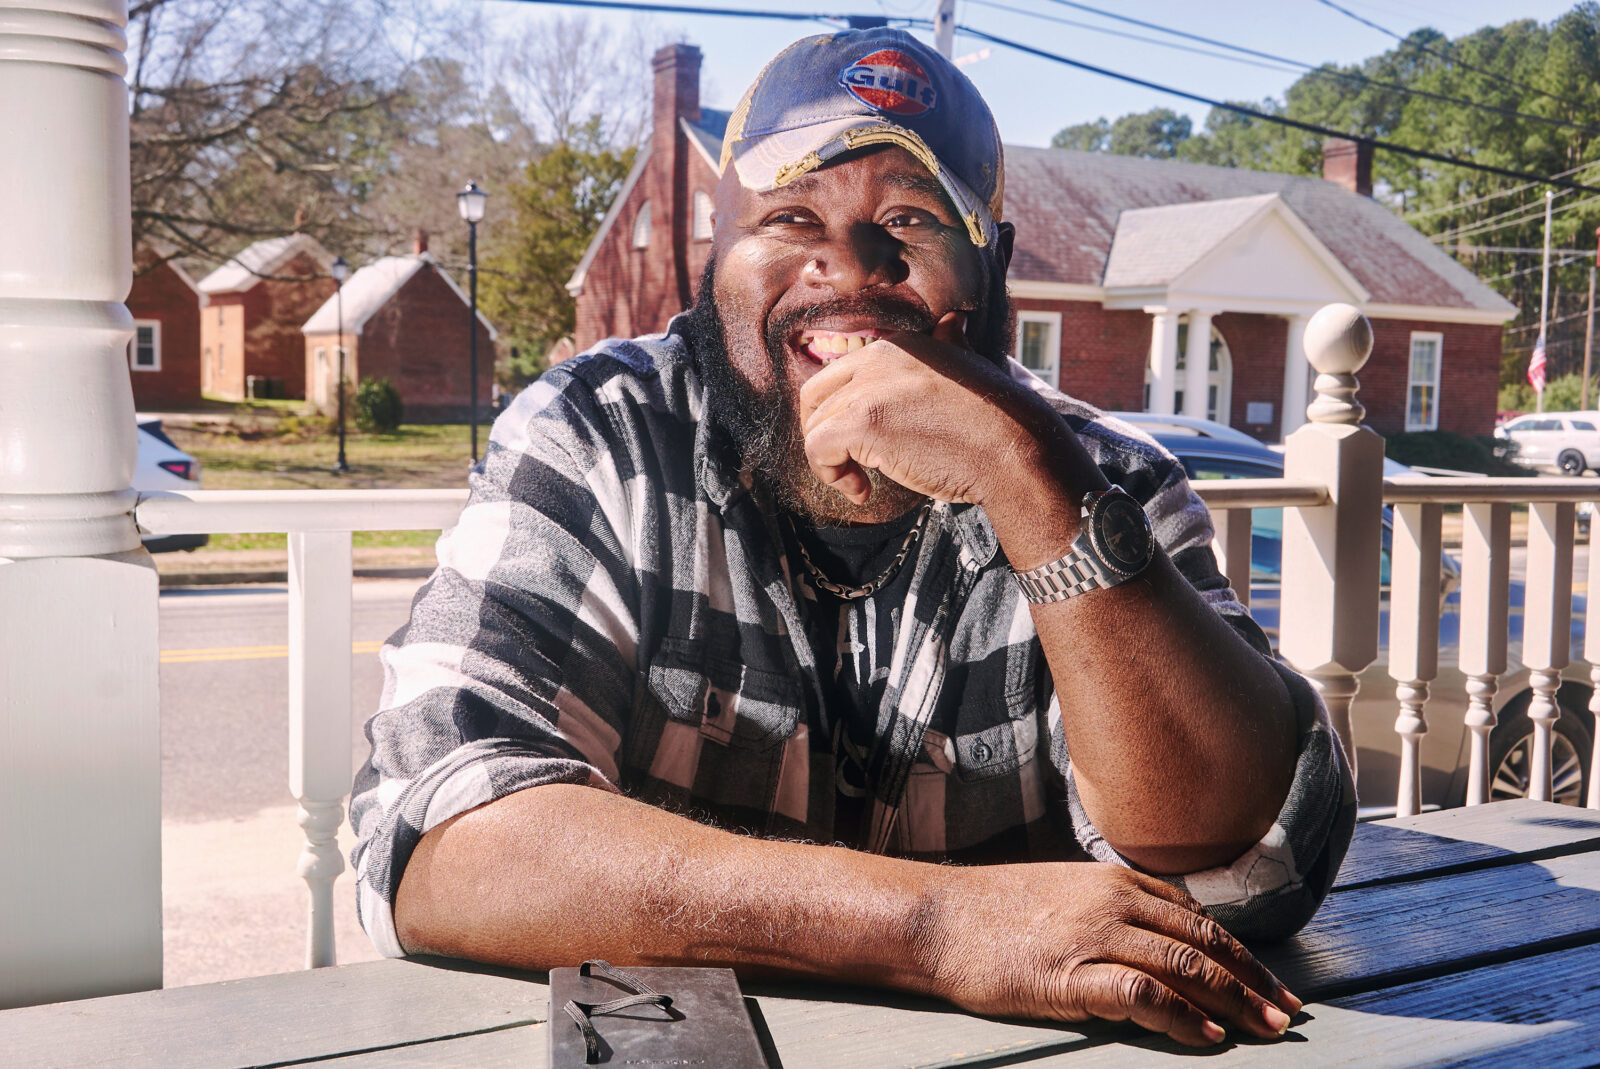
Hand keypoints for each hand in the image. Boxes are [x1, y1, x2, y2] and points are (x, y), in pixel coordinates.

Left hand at [797, 313, 1058, 507]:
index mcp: (899, 346)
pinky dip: (830, 476)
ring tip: (860, 484)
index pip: (840, 375)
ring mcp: (868, 389)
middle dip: (821, 433)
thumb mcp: (966, 368)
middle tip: (846, 465)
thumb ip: (949, 344)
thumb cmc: (994, 422)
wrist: (1014, 448)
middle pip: (814, 395)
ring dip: (829, 462)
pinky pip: (817, 450)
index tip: (862, 445)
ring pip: (813, 426)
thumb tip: (952, 321)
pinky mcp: (862, 423)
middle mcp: (878, 358)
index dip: (839, 413)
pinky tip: (862, 492)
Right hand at [917, 862, 1299, 1045]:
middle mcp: (1114, 902)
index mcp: (1115, 881)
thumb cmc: (994, 911)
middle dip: (1253, 981)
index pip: (1197, 918)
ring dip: (1234, 1001)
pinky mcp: (1070, 974)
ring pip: (1185, 966)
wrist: (937, 917)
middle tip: (1289, 1013)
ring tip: (1265, 1029)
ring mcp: (1093, 936)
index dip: (1240, 954)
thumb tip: (1156, 937)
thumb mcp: (1063, 894)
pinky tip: (1206, 1037)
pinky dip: (1182, 1016)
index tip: (1269, 982)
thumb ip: (1111, 909)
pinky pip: (1143, 993)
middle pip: (1204, 943)